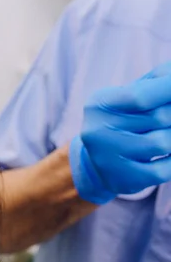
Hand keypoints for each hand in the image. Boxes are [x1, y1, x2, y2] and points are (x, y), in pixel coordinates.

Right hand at [69, 62, 170, 203]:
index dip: (168, 89)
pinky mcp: (122, 179)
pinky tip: (169, 155)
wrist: (98, 162)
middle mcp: (97, 131)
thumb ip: (157, 81)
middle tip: (169, 117)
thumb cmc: (125, 119)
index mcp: (99, 104)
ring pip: (163, 143)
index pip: (141, 96)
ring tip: (166, 132)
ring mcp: (107, 158)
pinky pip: (163, 170)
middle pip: (158, 117)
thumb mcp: (131, 94)